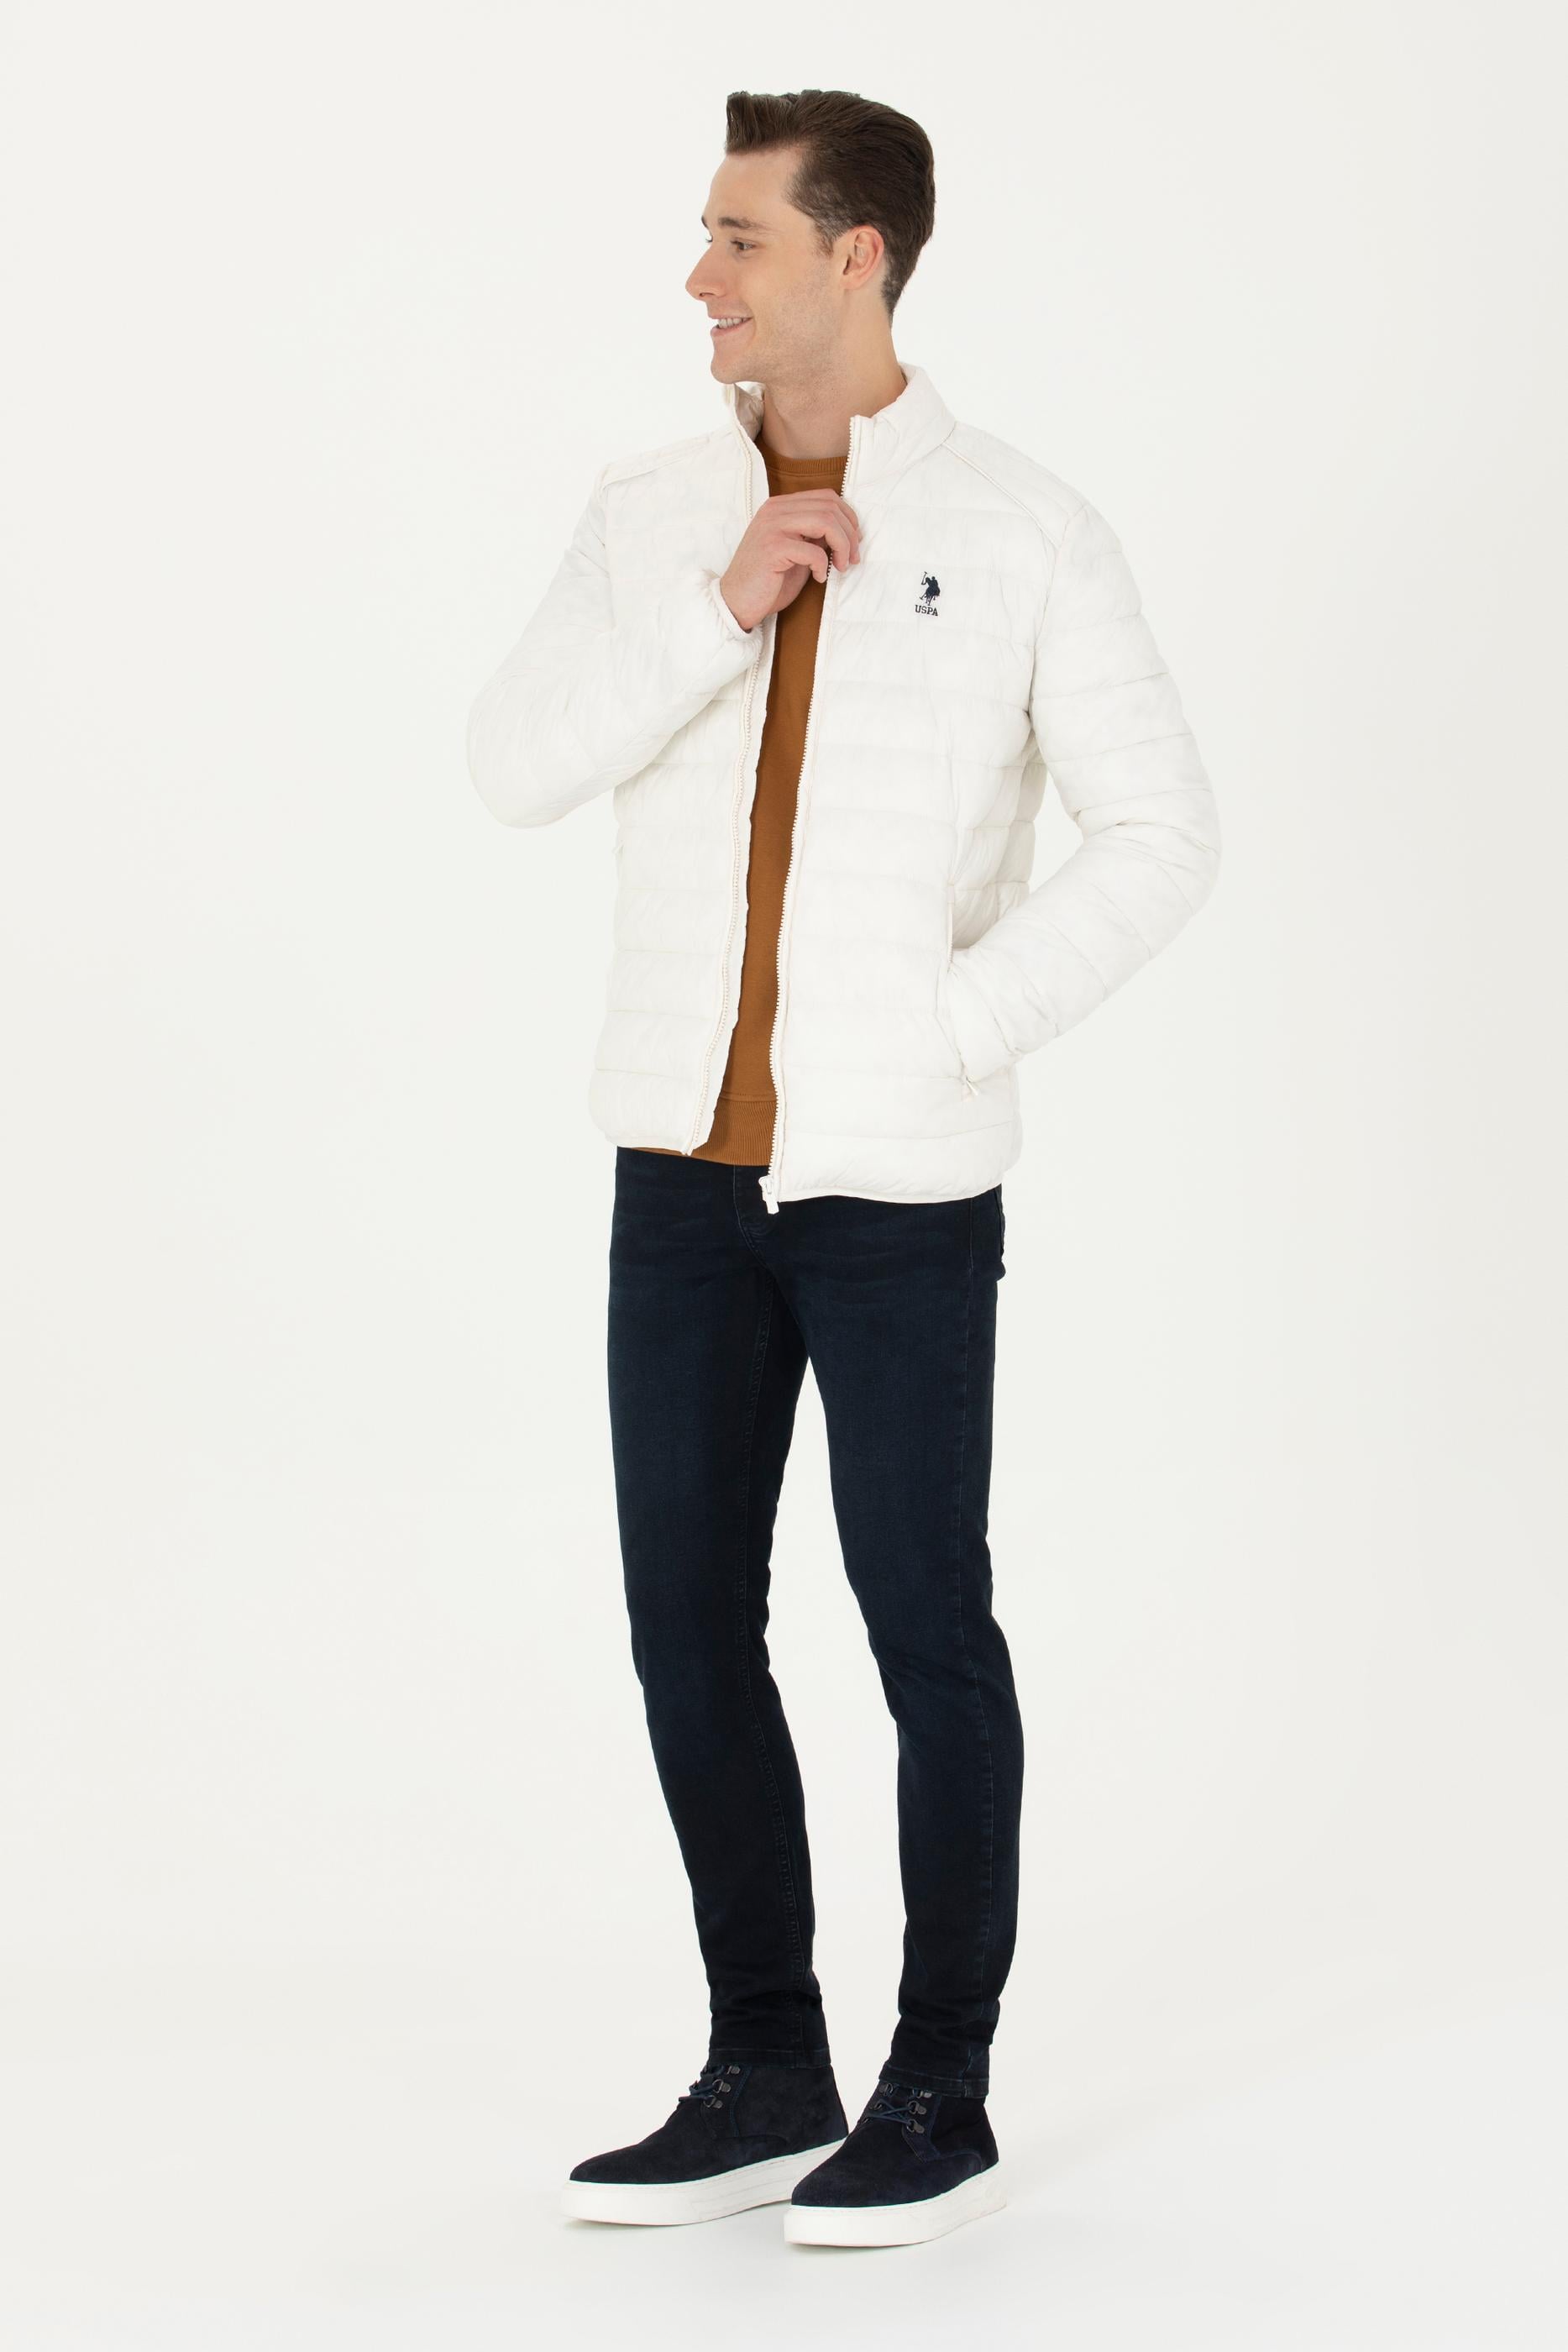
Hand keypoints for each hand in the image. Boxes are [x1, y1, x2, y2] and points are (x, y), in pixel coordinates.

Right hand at [719, 489, 861, 632]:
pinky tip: (818, 578)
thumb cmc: (768, 581)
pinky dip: (823, 566)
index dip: (848, 518)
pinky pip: (814, 551)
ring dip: (842, 546)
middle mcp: (775, 510)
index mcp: (780, 506)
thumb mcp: (797, 552)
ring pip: (826, 521)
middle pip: (830, 507)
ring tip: (840, 567)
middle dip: (850, 534)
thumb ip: (815, 536)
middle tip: (852, 559)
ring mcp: (772, 526)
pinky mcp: (772, 548)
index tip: (855, 542)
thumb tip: (846, 530)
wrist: (735, 603)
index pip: (826, 496)